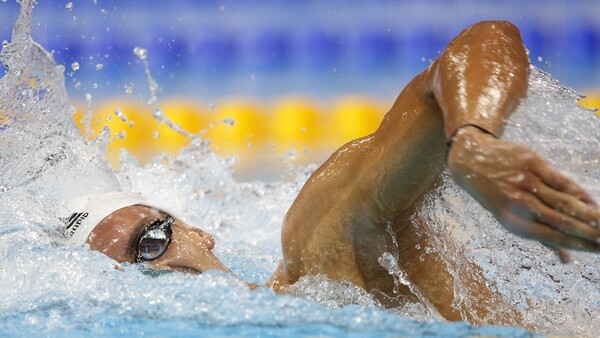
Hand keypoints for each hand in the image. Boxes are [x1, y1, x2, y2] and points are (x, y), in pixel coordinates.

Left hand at [447, 126, 599, 253]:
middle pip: (562, 221)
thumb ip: (540, 236)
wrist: (471, 160)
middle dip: (589, 232)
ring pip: (564, 201)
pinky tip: (591, 201)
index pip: (552, 237)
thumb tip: (567, 260)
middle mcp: (519, 204)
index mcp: (513, 222)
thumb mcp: (510, 217)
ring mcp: (526, 182)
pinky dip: (578, 192)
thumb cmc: (495, 193)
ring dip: (588, 214)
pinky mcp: (532, 163)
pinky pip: (560, 180)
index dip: (579, 245)